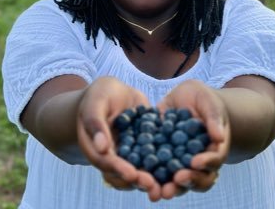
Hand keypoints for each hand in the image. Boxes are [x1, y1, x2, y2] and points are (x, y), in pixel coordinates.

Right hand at [76, 76, 161, 199]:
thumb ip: (96, 124)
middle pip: (125, 172)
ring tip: (167, 182)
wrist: (114, 90)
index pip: (107, 163)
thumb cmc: (99, 95)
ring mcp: (132, 150)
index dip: (119, 170)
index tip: (132, 175)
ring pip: (142, 167)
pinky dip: (166, 159)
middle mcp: (115, 155)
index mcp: (97, 149)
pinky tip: (179, 161)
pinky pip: (156, 152)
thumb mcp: (95, 105)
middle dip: (139, 179)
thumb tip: (102, 148)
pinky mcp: (146, 142)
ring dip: (153, 176)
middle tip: (153, 184)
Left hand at [157, 79, 229, 198]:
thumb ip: (214, 118)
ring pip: (175, 179)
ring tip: (158, 191)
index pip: (213, 161)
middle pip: (196, 178)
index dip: (205, 163)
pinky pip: (156, 167)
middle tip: (177, 180)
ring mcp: (178, 160)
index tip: (195, 162)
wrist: (186, 97)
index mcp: (212, 150)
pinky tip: (139, 174)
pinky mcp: (161, 155)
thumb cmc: (204, 100)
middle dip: (187, 181)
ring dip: (168, 186)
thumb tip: (219, 138)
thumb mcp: (210, 103)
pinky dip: (149, 173)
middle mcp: (196, 160)